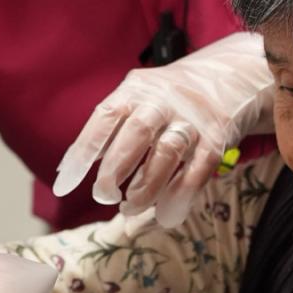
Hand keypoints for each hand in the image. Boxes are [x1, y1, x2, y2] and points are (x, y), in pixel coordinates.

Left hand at [53, 32, 273, 226]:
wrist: (227, 78)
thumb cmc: (166, 101)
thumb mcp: (135, 101)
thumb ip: (106, 134)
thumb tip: (66, 172)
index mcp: (134, 90)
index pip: (103, 119)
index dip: (82, 153)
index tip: (65, 185)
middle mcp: (162, 101)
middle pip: (136, 133)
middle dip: (115, 169)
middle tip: (105, 196)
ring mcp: (191, 119)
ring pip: (166, 154)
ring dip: (145, 188)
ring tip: (131, 207)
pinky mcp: (216, 139)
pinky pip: (196, 171)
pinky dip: (179, 197)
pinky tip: (166, 215)